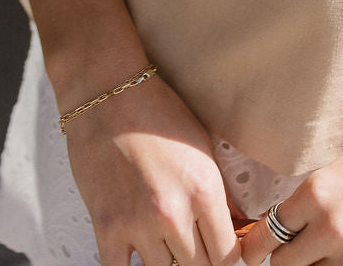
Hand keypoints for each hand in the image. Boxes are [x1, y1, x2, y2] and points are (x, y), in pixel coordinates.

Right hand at [65, 72, 242, 265]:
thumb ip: (219, 194)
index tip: (221, 252)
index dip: (227, 258)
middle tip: (195, 244)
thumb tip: (236, 227)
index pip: (227, 256)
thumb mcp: (203, 148)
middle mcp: (174, 212)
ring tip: (165, 239)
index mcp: (204, 190)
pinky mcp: (106, 227)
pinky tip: (137, 251)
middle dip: (200, 259)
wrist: (108, 93)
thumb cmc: (157, 112)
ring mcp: (137, 223)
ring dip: (167, 261)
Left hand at [239, 123, 342, 265]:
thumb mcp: (341, 170)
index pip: (265, 237)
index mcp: (315, 193)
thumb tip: (285, 229)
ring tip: (324, 255)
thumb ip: (312, 203)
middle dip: (285, 262)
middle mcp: (329, 227)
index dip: (256, 249)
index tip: (255, 252)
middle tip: (294, 253)